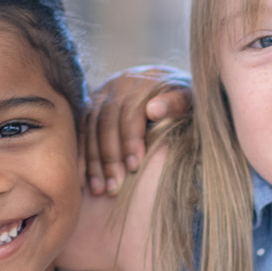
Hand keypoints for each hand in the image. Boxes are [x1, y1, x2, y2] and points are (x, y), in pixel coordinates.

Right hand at [84, 65, 190, 194]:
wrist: (172, 89)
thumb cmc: (184, 101)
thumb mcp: (189, 98)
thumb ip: (176, 102)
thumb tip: (154, 110)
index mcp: (141, 81)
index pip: (130, 111)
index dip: (131, 139)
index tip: (135, 165)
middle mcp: (117, 85)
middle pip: (106, 122)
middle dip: (110, 156)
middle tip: (115, 185)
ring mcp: (102, 95)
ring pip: (90, 129)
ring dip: (94, 161)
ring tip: (100, 189)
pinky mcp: (92, 107)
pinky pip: (82, 133)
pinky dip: (83, 158)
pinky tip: (85, 181)